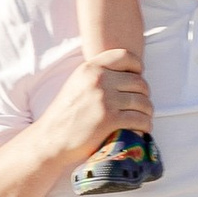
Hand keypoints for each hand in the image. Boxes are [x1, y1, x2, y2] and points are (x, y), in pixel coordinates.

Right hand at [41, 51, 155, 168]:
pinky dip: (144, 126)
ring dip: (147, 113)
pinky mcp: (110, 120)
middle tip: (140, 106)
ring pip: (143, 102)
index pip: (125, 56)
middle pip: (139, 82)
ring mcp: (105, 100)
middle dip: (144, 96)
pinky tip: (140, 130)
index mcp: (90, 68)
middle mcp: (98, 80)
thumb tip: (129, 75)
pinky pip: (140, 120)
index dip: (137, 67)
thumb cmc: (66, 115)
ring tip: (142, 119)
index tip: (137, 78)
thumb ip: (98, 75)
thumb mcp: (78, 84)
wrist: (51, 140)